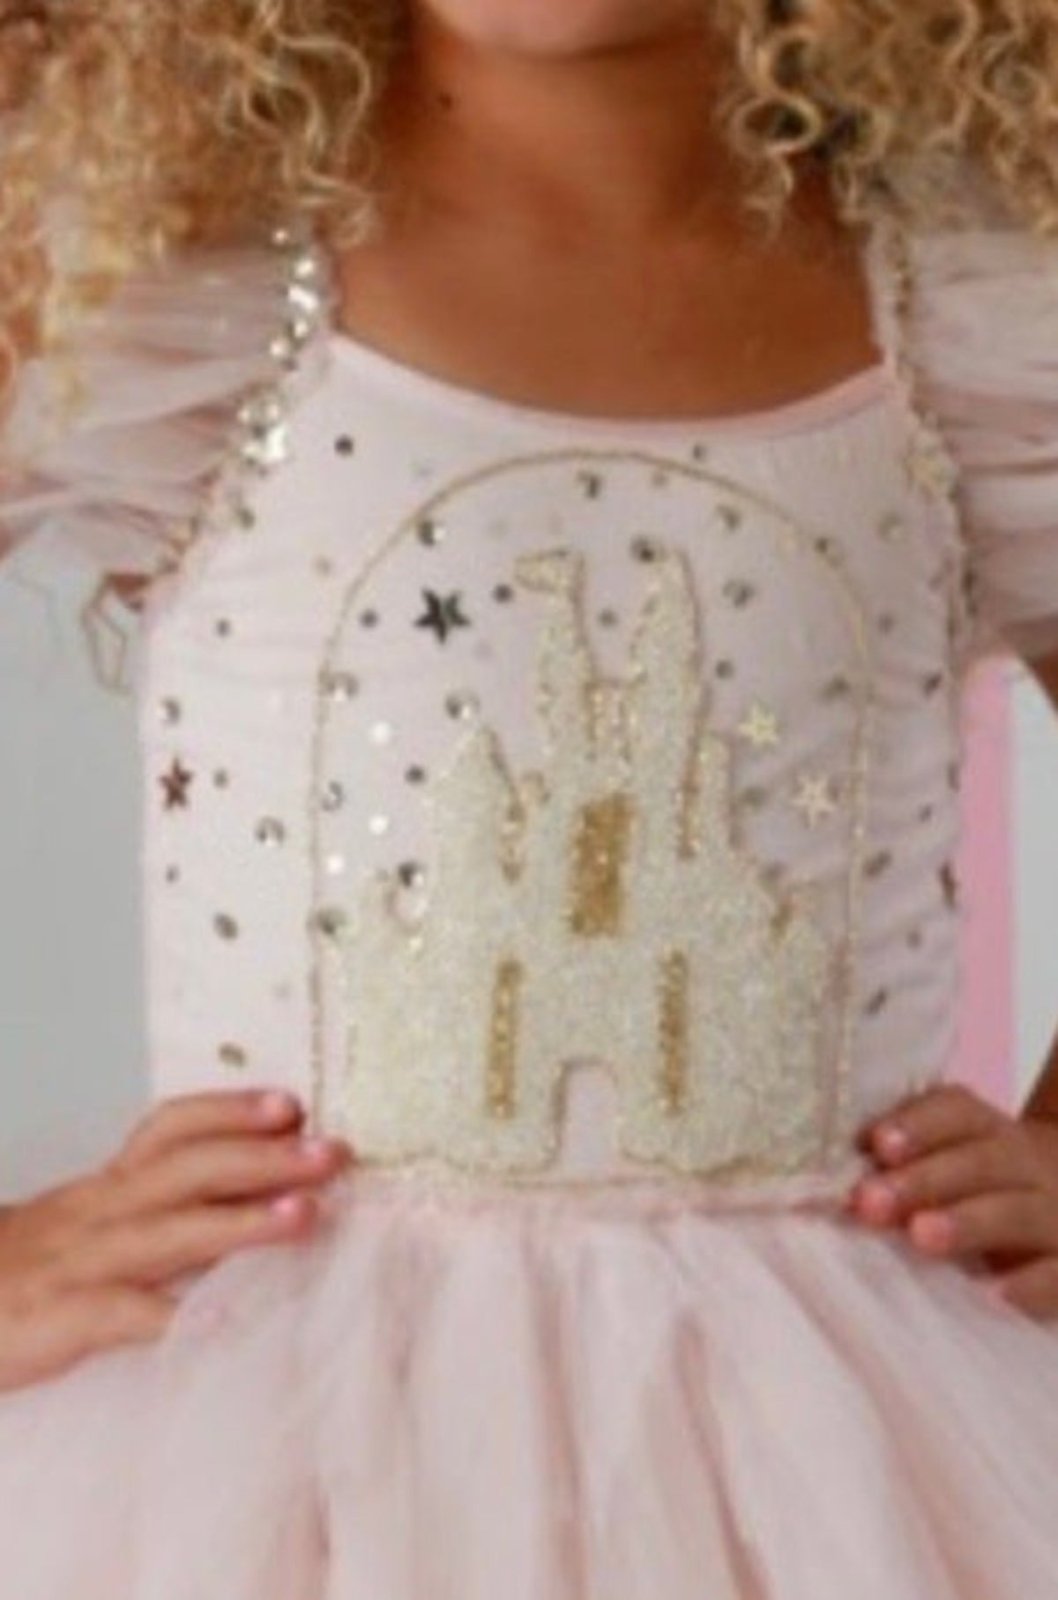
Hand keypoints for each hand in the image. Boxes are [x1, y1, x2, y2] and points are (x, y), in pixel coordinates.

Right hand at [0, 1089, 350, 1392]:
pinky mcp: (66, 1318)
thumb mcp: (84, 1228)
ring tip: (305, 1216)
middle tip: (333, 1151)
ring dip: (243, 1220)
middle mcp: (100, 1212)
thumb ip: (151, 1211)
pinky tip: (231, 1325)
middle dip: (264, 1155)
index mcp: (107, 1188)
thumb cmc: (23, 1275)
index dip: (231, 1110)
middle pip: (189, 1168)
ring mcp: (84, 1262)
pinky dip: (183, 1317)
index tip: (291, 1103)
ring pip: (171, 1229)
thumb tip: (242, 1199)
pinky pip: (131, 1315)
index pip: (171, 1128)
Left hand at [849, 1085, 1057, 1320]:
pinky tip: (994, 1295)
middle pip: (981, 1160)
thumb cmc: (977, 1191)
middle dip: (924, 1179)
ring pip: (1017, 1211)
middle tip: (872, 1203)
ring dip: (968, 1222)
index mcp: (989, 1130)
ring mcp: (1056, 1214)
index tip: (878, 1144)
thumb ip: (900, 1164)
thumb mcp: (949, 1164)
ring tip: (922, 1237)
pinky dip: (1030, 1285)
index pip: (958, 1111)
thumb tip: (832, 1182)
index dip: (918, 1124)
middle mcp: (1029, 1164)